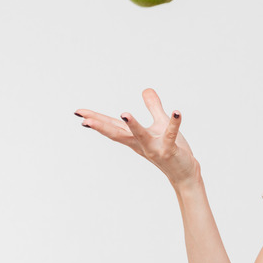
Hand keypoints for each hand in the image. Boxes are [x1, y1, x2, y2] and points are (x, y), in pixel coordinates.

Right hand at [76, 88, 199, 187]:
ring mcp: (154, 148)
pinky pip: (171, 135)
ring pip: (141, 136)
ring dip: (133, 125)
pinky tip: (177, 112)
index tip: (78, 112)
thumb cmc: (171, 148)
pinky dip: (174, 123)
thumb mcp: (160, 124)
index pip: (113, 126)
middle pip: (118, 133)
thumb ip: (153, 107)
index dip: (96, 119)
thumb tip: (146, 90)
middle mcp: (140, 144)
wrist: (184, 172)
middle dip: (102, 126)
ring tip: (124, 113)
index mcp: (135, 137)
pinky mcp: (170, 150)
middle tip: (84, 119)